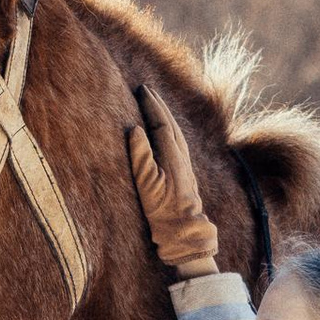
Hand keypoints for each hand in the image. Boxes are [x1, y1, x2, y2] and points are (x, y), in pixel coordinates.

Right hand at [126, 84, 220, 278]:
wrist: (185, 229)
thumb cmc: (163, 210)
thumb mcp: (147, 184)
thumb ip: (141, 156)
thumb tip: (135, 129)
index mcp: (172, 155)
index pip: (161, 122)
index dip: (151, 105)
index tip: (141, 89)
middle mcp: (181, 155)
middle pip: (170, 122)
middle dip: (158, 105)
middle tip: (146, 90)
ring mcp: (185, 163)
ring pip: (175, 131)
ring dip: (164, 115)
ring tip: (153, 104)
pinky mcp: (184, 172)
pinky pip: (176, 140)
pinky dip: (168, 128)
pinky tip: (164, 132)